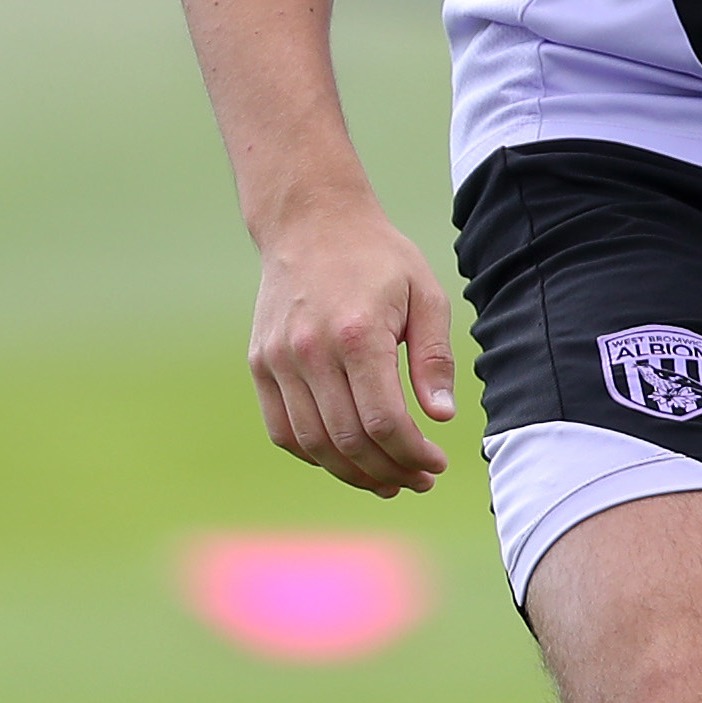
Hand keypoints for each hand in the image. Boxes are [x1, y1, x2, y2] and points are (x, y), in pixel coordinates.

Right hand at [248, 199, 464, 495]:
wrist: (311, 222)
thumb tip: (441, 417)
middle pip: (347, 440)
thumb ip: (434, 358)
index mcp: (357, 333)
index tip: (436, 463)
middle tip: (418, 480)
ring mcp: (278, 360)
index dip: (412, 455)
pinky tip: (346, 460)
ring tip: (387, 480)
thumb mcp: (426, 295)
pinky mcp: (259, 364)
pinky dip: (314, 455)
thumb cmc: (379, 258)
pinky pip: (282, 430)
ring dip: (353, 474)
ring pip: (313, 443)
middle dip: (389, 471)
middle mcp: (311, 351)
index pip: (383, 420)